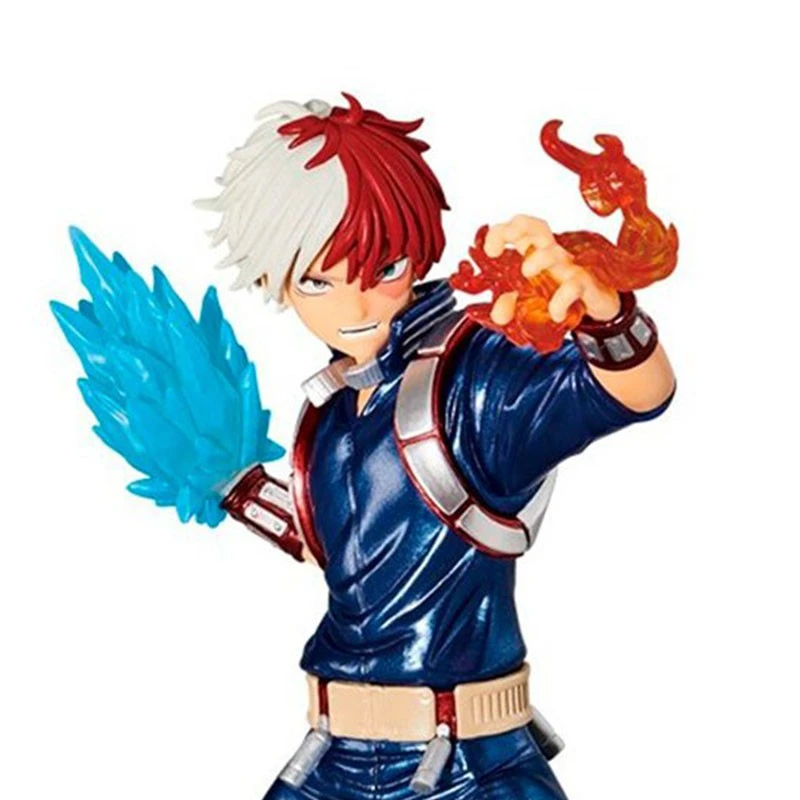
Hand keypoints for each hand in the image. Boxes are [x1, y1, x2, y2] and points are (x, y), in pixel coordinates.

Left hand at [483, 215, 620, 324]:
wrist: (599, 304)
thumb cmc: (562, 290)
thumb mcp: (531, 298)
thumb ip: (511, 304)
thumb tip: (498, 315)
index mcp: (537, 251)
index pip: (522, 229)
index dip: (502, 232)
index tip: (488, 250)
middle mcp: (554, 253)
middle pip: (538, 229)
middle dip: (516, 231)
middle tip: (497, 251)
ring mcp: (570, 266)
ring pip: (554, 254)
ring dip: (537, 259)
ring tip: (526, 273)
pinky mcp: (586, 284)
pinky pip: (574, 286)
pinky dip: (561, 300)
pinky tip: (555, 314)